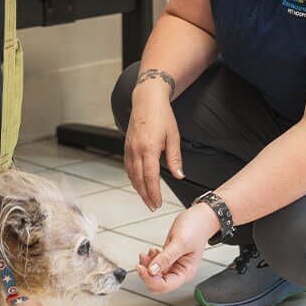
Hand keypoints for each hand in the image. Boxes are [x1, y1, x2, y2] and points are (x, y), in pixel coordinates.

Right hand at [124, 86, 183, 209]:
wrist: (147, 99)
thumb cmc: (162, 115)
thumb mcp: (173, 136)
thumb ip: (175, 158)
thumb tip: (179, 175)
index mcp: (149, 147)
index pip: (150, 177)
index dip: (153, 192)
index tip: (157, 203)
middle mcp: (136, 149)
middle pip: (138, 179)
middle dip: (145, 195)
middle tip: (152, 206)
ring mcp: (129, 147)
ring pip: (131, 174)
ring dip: (138, 188)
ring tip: (146, 198)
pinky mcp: (126, 145)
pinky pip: (128, 166)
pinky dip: (132, 177)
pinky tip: (138, 182)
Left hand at [135, 205, 215, 293]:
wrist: (200, 218)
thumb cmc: (196, 229)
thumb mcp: (180, 242)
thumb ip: (166, 257)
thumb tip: (152, 270)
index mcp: (185, 273)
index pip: (164, 285)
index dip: (150, 279)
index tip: (141, 268)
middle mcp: (178, 271)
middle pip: (157, 283)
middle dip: (147, 273)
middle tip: (143, 260)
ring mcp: (172, 265)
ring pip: (154, 274)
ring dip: (147, 265)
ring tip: (147, 253)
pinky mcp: (168, 257)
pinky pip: (155, 265)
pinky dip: (150, 259)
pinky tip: (152, 251)